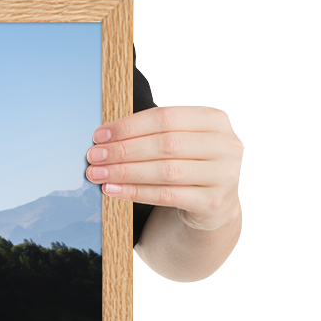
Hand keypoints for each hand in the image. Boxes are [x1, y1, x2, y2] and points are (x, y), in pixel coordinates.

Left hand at [85, 105, 242, 230]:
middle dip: (123, 150)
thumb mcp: (180, 141)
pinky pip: (166, 195)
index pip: (165, 117)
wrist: (215, 203)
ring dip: (124, 172)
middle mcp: (226, 145)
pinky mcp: (214, 202)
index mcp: (215, 120)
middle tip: (94, 156)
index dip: (129, 126)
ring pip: (165, 171)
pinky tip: (112, 190)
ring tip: (98, 174)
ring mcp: (224, 175)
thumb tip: (103, 138)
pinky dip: (135, 192)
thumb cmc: (189, 164)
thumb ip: (151, 133)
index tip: (99, 135)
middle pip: (165, 144)